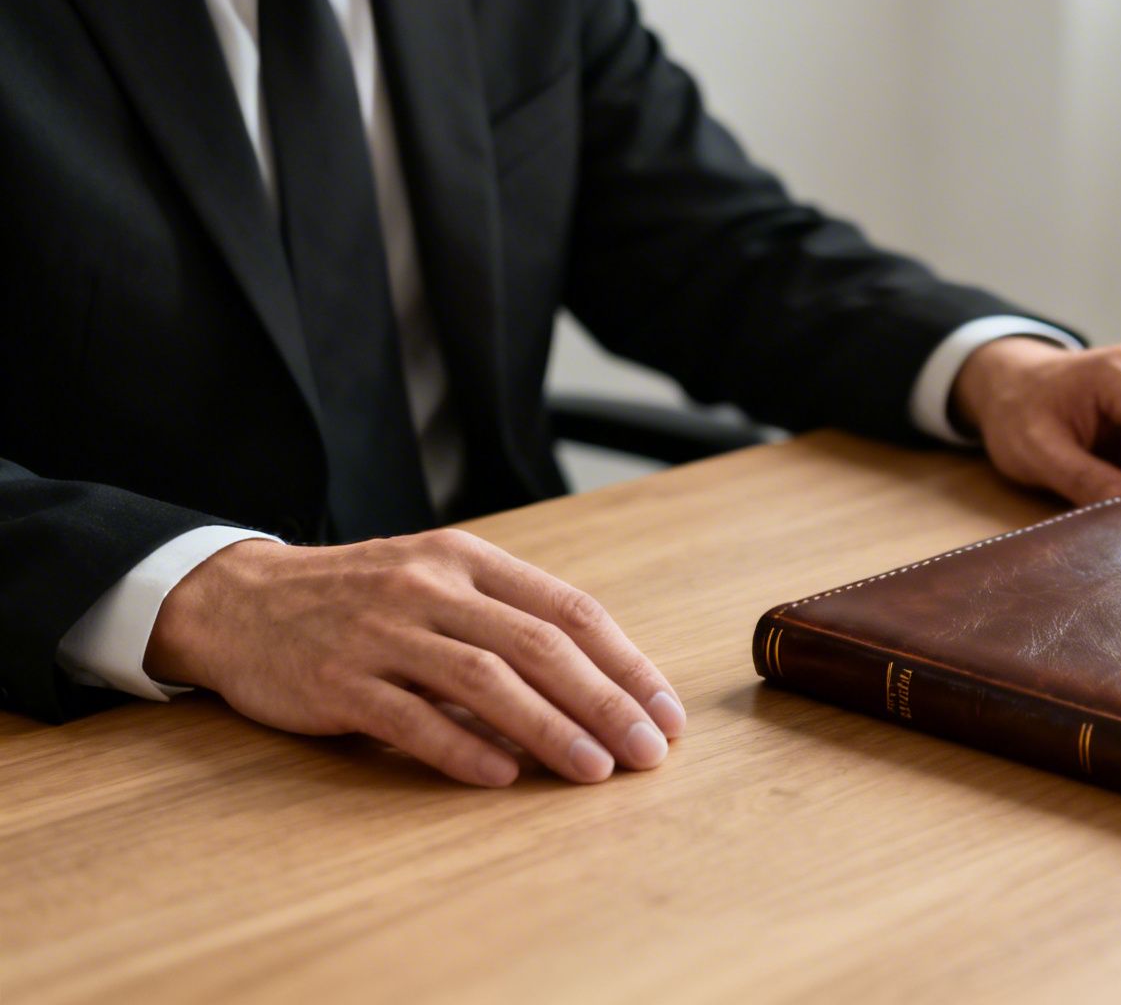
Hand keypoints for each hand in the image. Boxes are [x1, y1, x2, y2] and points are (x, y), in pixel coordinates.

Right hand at [146, 530, 684, 786]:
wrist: (239, 601)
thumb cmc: (359, 599)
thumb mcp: (437, 581)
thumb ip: (506, 619)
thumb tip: (598, 685)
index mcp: (467, 560)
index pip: (568, 610)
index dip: (625, 664)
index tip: (664, 712)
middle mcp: (430, 588)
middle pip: (538, 646)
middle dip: (605, 702)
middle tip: (647, 751)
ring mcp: (381, 632)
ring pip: (484, 681)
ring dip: (549, 729)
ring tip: (595, 770)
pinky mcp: (337, 680)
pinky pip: (410, 717)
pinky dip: (461, 747)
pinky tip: (503, 777)